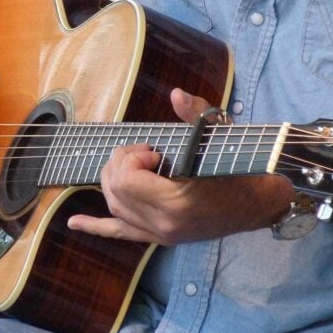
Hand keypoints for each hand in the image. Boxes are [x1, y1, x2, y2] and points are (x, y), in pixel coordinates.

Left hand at [67, 88, 292, 244]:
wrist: (258, 202)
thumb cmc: (239, 166)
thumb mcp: (219, 136)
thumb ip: (195, 114)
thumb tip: (176, 94)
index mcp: (176, 203)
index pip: (127, 180)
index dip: (132, 158)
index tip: (154, 149)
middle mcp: (164, 224)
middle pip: (115, 192)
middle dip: (121, 164)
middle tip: (143, 151)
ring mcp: (161, 235)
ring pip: (114, 208)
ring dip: (113, 182)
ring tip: (129, 164)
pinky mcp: (160, 238)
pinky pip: (121, 234)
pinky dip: (95, 227)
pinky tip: (74, 222)